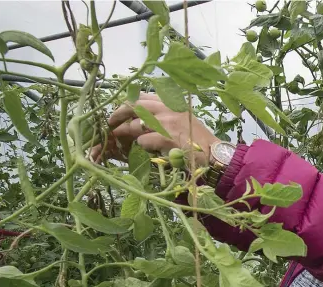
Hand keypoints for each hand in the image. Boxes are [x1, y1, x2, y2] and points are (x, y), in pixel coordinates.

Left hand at [91, 93, 218, 165]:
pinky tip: (148, 150)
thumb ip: (163, 114)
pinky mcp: (167, 137)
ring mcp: (167, 121)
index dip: (127, 103)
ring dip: (128, 133)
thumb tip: (139, 118)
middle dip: (118, 114)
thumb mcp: (181, 118)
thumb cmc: (196, 139)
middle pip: (134, 105)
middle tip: (110, 123)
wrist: (212, 153)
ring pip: (136, 124)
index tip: (119, 111)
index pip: (142, 96)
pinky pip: (144, 141)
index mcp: (171, 101)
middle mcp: (168, 107)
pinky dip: (142, 146)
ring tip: (123, 140)